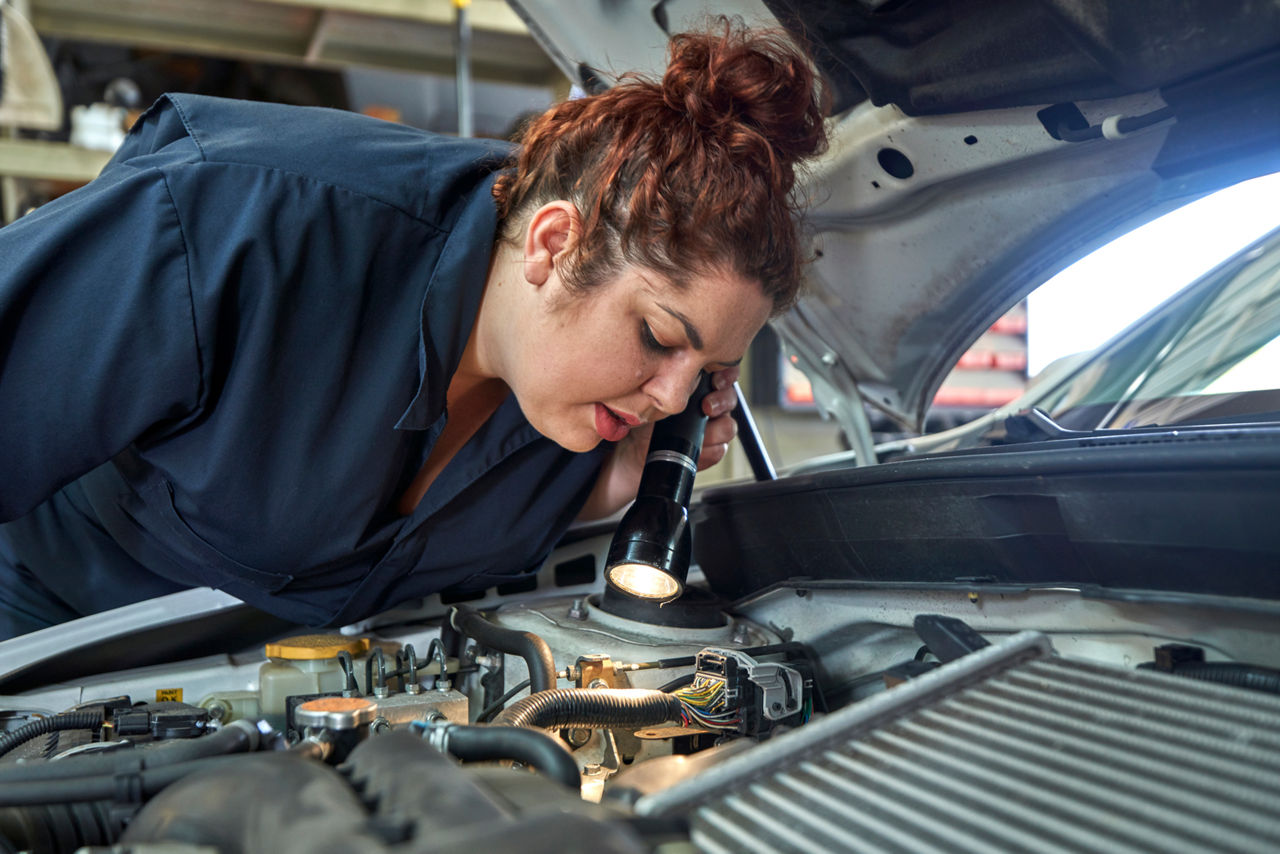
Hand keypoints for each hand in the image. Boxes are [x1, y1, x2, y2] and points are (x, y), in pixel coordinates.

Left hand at [576, 366, 740, 520]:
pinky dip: (711, 450)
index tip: (715, 380)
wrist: (632, 453)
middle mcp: (709, 405)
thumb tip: (674, 375)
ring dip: (719, 428)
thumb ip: (668, 384)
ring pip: (728, 426)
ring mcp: (711, 430)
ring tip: (703, 429)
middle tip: (707, 407)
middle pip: (730, 398)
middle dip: (723, 400)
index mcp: (699, 387)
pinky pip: (720, 451)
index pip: (724, 374)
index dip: (727, 375)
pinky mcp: (708, 452)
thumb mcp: (651, 397)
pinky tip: (699, 449)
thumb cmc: (641, 418)